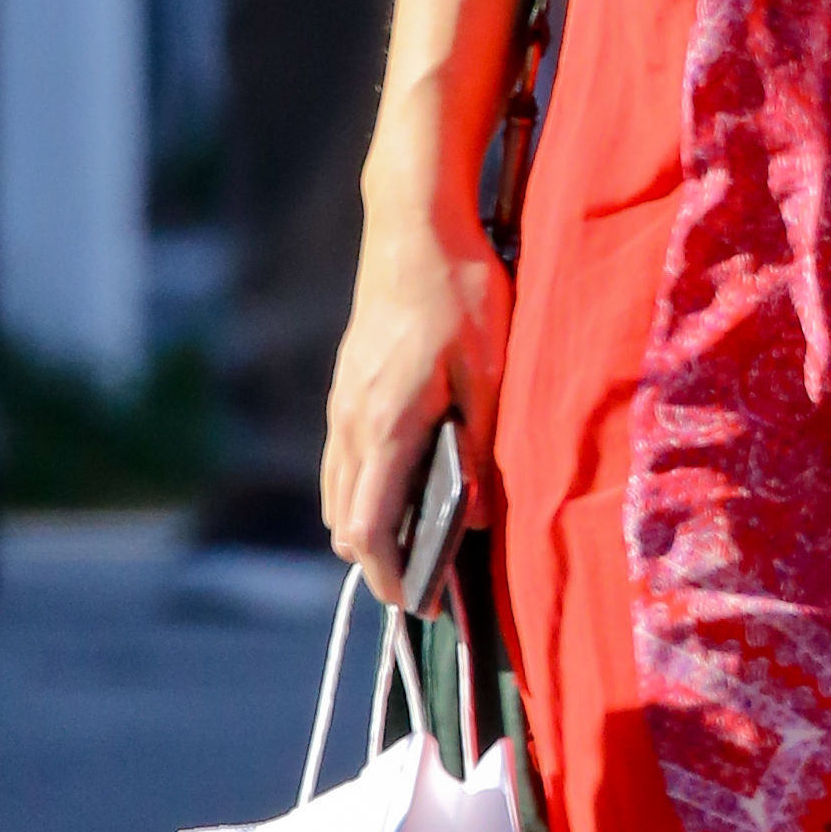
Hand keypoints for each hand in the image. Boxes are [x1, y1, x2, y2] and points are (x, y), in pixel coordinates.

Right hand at [321, 187, 512, 599]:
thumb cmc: (462, 294)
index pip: (367, 528)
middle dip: (379, 563)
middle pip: (344, 522)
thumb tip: (474, 519)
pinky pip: (340, 460)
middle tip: (427, 584)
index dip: (391, 577)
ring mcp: (341, 403)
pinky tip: (400, 487)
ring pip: (337, 492)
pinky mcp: (344, 386)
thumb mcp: (493, 374)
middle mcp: (350, 421)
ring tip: (416, 545)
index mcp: (386, 425)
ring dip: (366, 527)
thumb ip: (482, 450)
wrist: (413, 225)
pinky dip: (361, 491)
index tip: (421, 606)